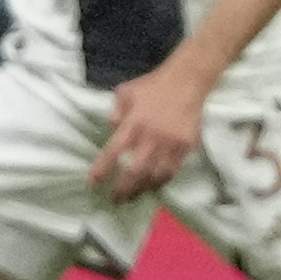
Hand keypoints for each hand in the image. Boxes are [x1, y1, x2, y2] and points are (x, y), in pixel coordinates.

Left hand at [88, 62, 208, 202]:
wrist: (187, 80)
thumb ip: (115, 110)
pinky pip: (172, 170)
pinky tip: (153, 185)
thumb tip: (111, 126)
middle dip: (123, 189)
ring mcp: (170, 143)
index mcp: (134, 122)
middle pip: (135, 171)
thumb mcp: (126, 91)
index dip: (102, 170)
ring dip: (142, 189)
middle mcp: (151, 136)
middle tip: (115, 200)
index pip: (113, 151)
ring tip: (133, 197)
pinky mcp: (185, 146)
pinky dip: (161, 181)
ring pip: (155, 176)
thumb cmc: (154, 85)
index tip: (93, 183)